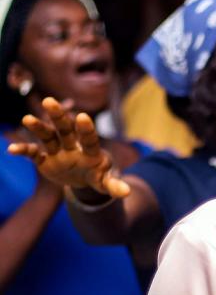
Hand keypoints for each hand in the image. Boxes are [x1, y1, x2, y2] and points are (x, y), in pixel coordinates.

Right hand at [7, 97, 129, 197]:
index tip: (83, 116)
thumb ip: (114, 185)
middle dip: (59, 116)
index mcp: (92, 152)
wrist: (86, 179)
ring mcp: (59, 152)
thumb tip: (126, 193)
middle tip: (49, 101)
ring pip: (48, 136)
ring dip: (38, 128)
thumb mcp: (106, 182)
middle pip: (66, 129)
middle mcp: (74, 147)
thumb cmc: (99, 176)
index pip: (90, 139)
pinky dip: (24, 151)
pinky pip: (34, 153)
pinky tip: (11, 149)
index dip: (86, 129)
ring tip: (27, 119)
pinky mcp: (46, 159)